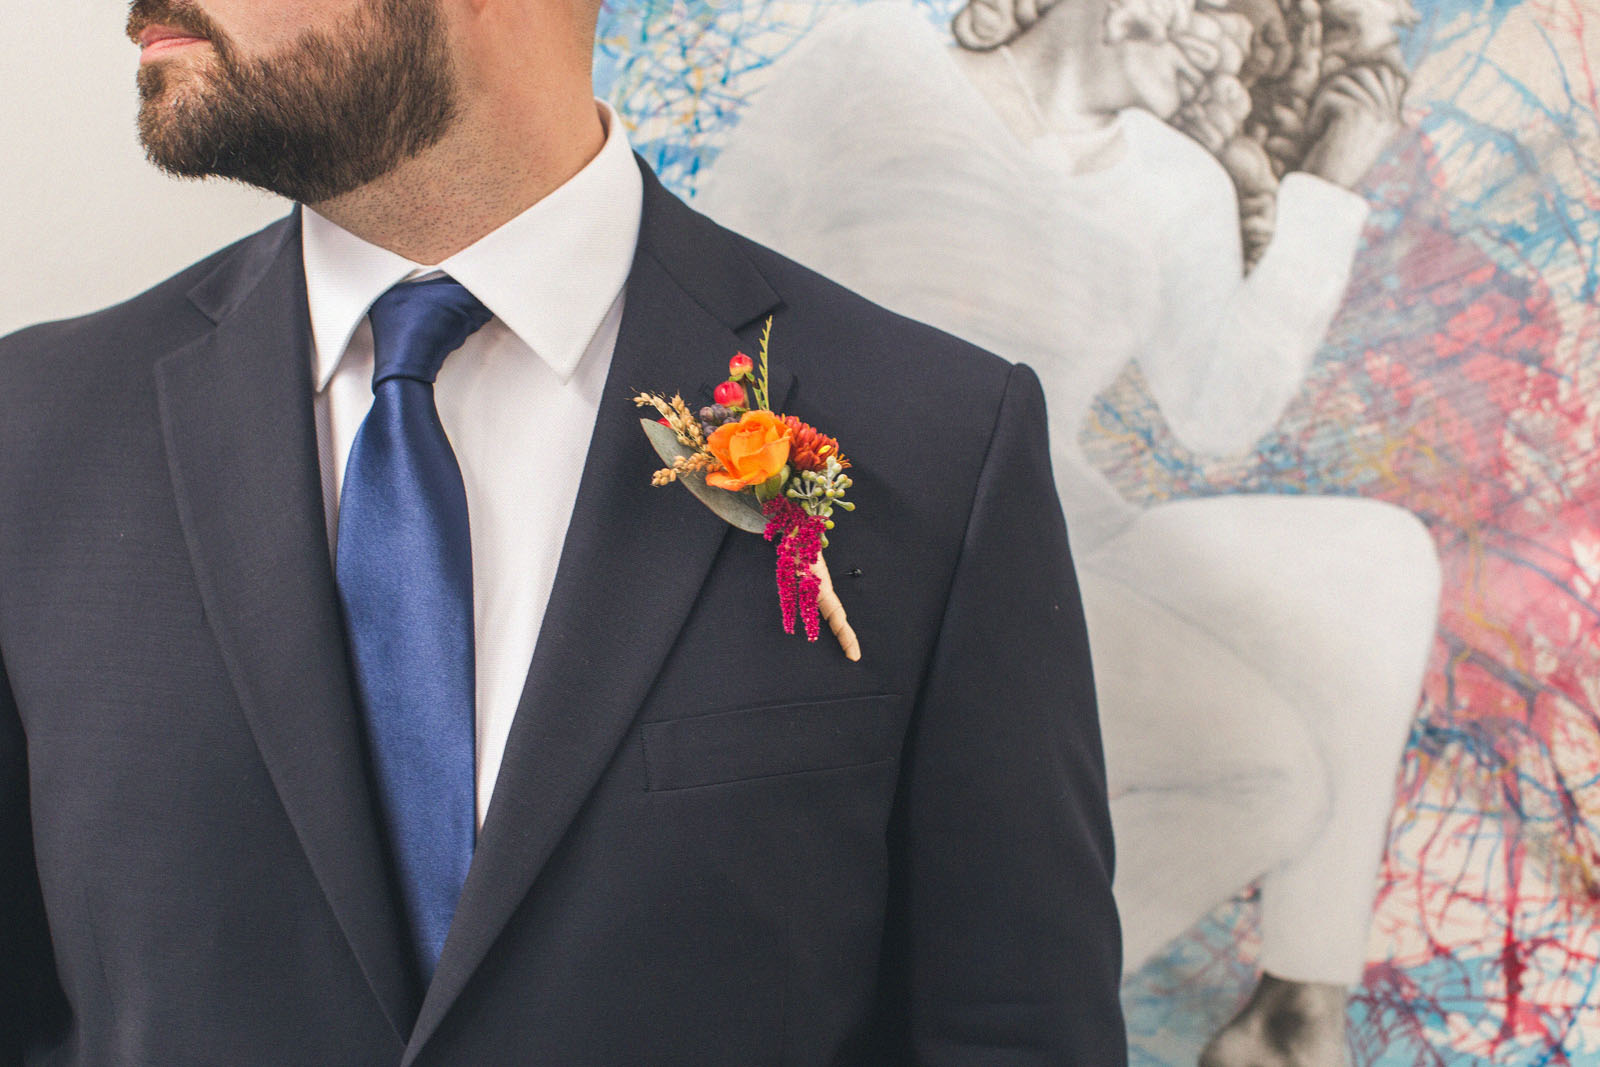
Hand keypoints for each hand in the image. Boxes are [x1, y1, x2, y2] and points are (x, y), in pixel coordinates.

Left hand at [1299, 63, 1405, 187]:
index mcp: (1393, 121)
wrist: (1325, 195)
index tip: (1338, 91)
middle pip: (1364, 72)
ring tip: (1317, 126)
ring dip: (1323, 100)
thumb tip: (1365, 74)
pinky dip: (1315, 115)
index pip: (1386, 74)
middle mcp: (1389, 115)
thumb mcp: (1352, 137)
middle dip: (1337, 84)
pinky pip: (1329, 97)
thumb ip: (1362, 108)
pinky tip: (1313, 134)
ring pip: (1344, 81)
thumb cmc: (1331, 169)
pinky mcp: (1356, 114)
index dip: (1361, 73)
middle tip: (1322, 108)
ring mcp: (1375, 113)